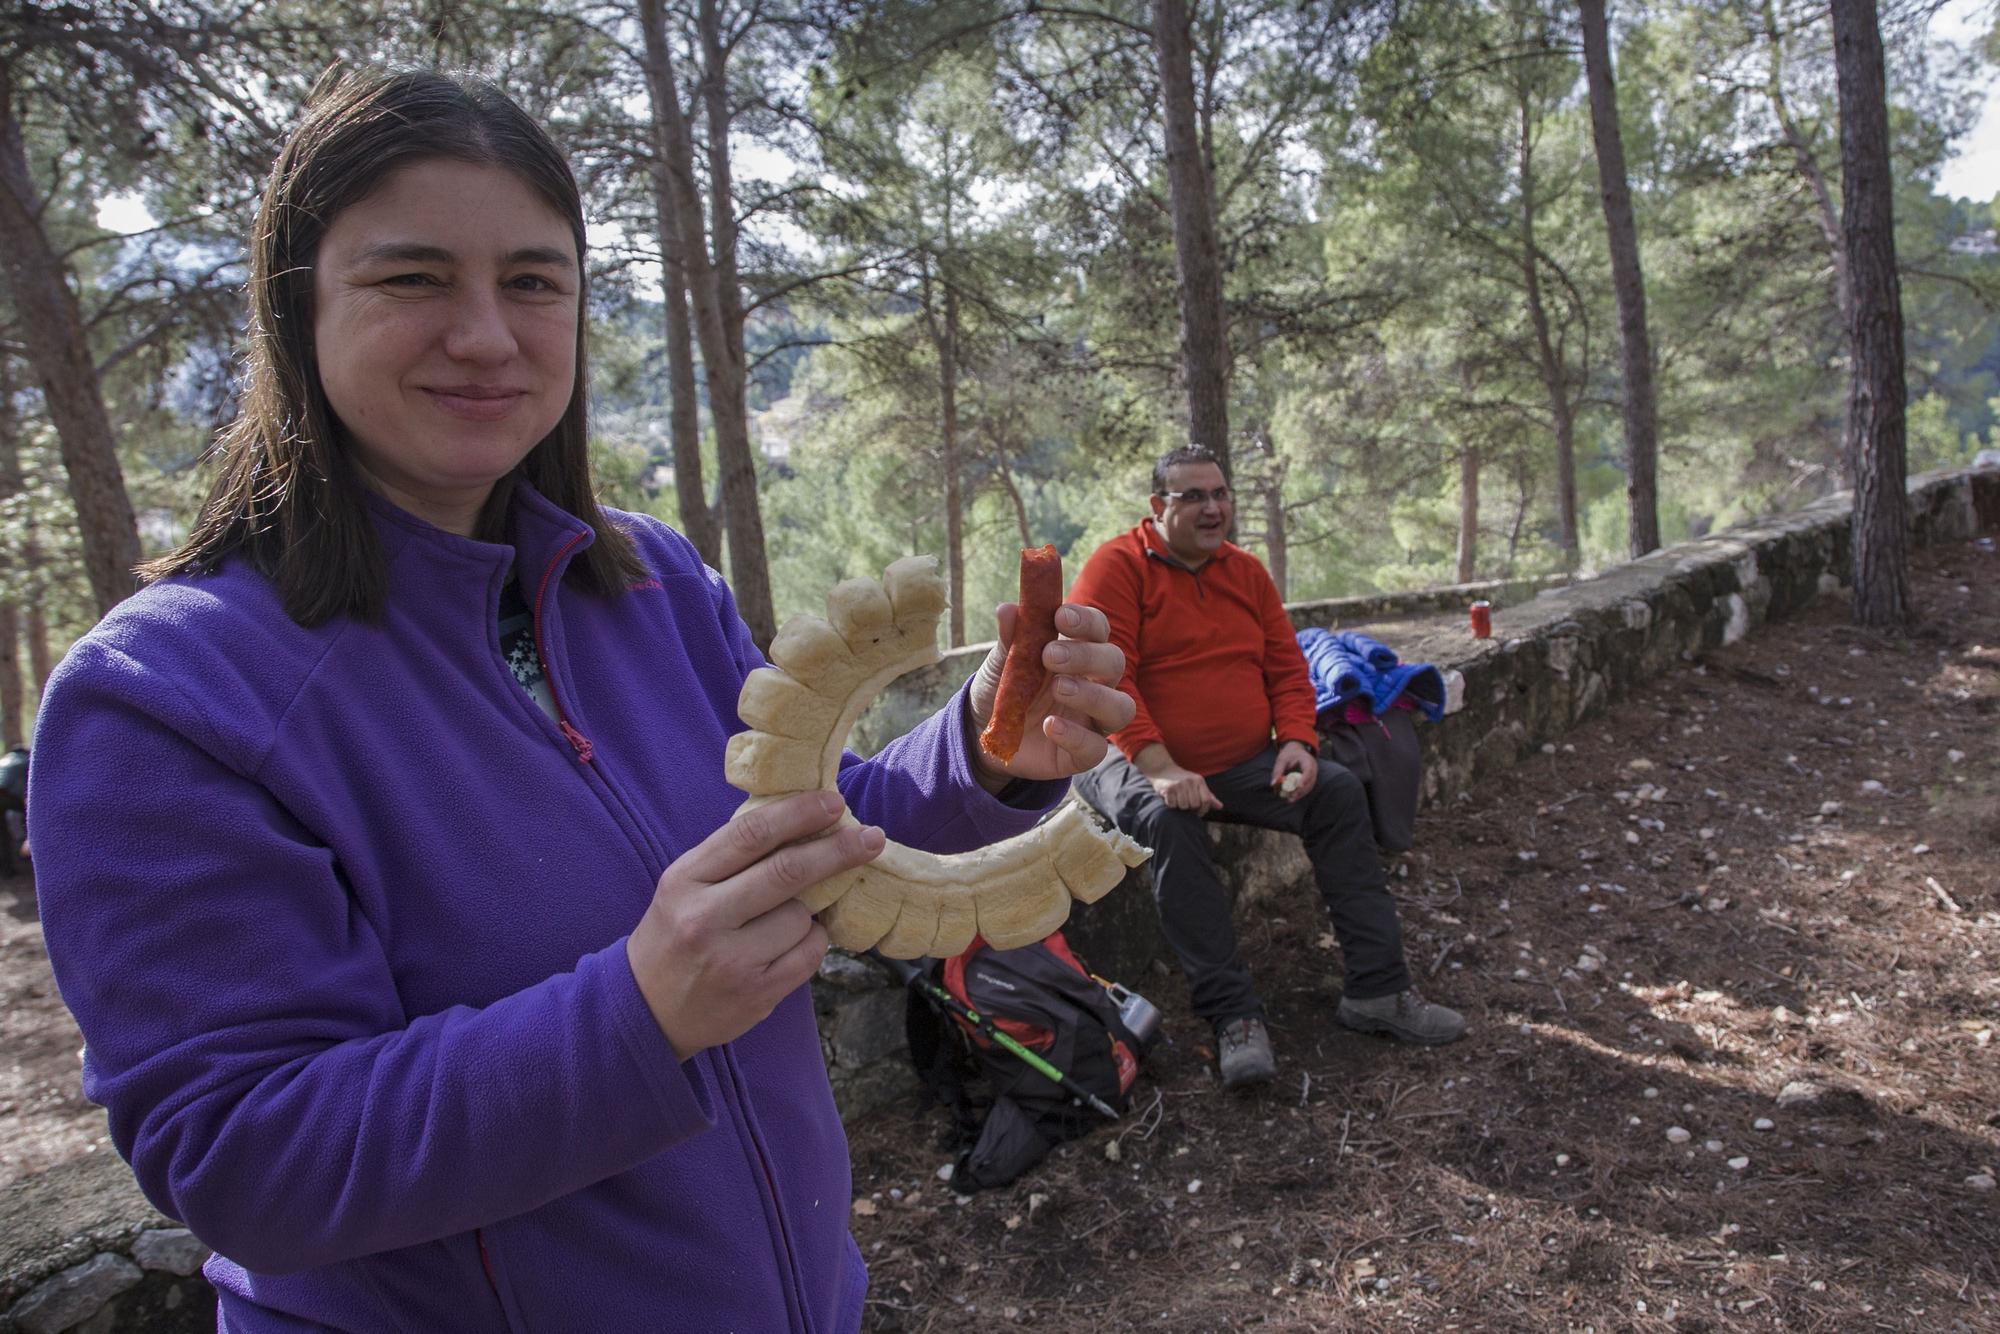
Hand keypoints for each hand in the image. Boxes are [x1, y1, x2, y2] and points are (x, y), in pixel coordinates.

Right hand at [626, 791, 882, 1060]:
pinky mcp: (755, 995)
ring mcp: (731, 961)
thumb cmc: (676, 934)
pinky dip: (811, 943)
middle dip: (837, 851)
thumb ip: (732, 858)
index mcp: (685, 880)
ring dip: (810, 912)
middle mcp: (705, 919)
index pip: (750, 834)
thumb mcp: (685, 887)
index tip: (833, 803)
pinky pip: (809, 955)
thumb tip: (802, 822)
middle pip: (787, 872)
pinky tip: (791, 944)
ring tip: (783, 920)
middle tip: (871, 837)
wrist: (646, 1009)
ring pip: (801, 917)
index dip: (798, 814)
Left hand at [968, 602, 1134, 785]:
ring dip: (1093, 695)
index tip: (1060, 616)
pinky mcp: (1082, 753)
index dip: (1086, 620)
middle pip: (1114, 662)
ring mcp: (1092, 720)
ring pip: (1120, 707)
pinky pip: (1096, 748)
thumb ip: (1010, 639)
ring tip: (1058, 688)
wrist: (982, 732)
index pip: (1098, 629)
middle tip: (1050, 655)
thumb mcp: (1001, 662)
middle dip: (1086, 655)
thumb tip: (1007, 609)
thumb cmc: (1002, 687)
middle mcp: (1094, 683)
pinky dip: (1076, 736)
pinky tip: (1050, 726)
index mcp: (1078, 652)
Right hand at [1150, 764, 1222, 812]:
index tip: (1197, 812)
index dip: (1203, 810)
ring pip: (1183, 806)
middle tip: (1185, 803)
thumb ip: (1208, 796)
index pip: (1206, 801)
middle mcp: (1190, 781)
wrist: (1163, 769)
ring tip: (1177, 799)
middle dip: (1190, 808)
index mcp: (1199, 781)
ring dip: (1179, 806)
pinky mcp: (1168, 788)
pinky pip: (1172, 805)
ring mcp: (1179, 784)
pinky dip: (1171, 804)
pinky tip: (1170, 798)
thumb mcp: (1197, 785)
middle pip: (1194, 805)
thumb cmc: (1182, 779)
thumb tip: (1220, 807)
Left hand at [1270, 740, 1317, 801]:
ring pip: (1309, 787)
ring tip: (1290, 800)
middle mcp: (1313, 769)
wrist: (1296, 751)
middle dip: (1301, 790)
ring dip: (1300, 794)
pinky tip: (1292, 798)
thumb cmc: (1288, 755)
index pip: (1308, 770)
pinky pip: (1306, 788)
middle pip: (1310, 781)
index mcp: (1307, 761)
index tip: (1299, 786)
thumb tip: (1273, 784)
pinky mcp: (1310, 780)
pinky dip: (1299, 793)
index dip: (1304, 779)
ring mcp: (1313, 775)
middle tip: (1291, 797)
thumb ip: (1277, 771)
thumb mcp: (1281, 760)